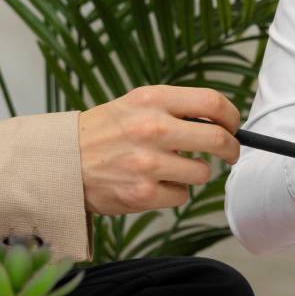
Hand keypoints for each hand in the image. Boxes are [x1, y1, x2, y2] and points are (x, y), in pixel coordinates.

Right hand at [77, 86, 238, 215]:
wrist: (62, 162)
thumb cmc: (104, 132)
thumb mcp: (135, 104)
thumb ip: (174, 108)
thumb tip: (220, 121)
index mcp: (152, 100)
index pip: (212, 103)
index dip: (231, 117)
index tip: (232, 126)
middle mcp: (151, 129)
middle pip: (218, 140)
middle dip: (231, 149)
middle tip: (229, 153)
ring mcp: (147, 163)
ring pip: (202, 173)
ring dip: (194, 173)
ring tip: (171, 168)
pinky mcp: (142, 193)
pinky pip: (181, 195)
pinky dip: (173, 192)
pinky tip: (153, 184)